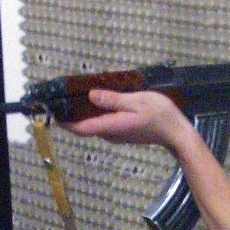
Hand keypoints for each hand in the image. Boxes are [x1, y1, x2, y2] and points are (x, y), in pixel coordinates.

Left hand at [64, 89, 192, 150]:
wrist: (177, 134)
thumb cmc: (161, 116)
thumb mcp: (138, 101)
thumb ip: (114, 100)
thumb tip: (91, 96)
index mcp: (112, 126)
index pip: (81, 128)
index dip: (64, 122)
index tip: (51, 112)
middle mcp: (111, 133)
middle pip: (85, 126)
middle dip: (71, 114)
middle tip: (61, 97)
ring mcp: (117, 134)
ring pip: (94, 124)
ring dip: (84, 113)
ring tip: (76, 95)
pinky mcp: (123, 132)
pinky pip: (103, 123)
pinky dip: (96, 114)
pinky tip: (97, 101)